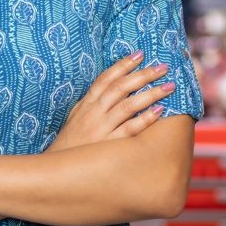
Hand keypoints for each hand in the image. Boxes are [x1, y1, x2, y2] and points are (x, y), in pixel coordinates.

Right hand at [48, 51, 176, 151]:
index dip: (122, 65)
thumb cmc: (69, 144)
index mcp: (86, 104)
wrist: (56, 171)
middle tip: (163, 67)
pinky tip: (159, 111)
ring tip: (169, 86)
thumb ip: (91, 101)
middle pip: (120, 88)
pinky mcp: (108, 146)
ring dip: (150, 93)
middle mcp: (93, 113)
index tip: (140, 54)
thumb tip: (108, 85)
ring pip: (128, 105)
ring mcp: (101, 129)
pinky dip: (145, 119)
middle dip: (143, 75)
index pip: (106, 79)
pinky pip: (129, 130)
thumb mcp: (75, 117)